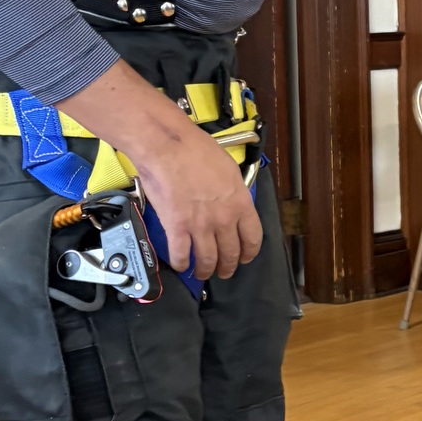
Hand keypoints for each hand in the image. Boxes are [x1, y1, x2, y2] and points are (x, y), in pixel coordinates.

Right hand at [55, 60, 260, 282]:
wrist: (168, 147)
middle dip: (228, 267)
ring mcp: (200, 226)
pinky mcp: (176, 228)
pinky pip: (181, 255)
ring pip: (207, 260)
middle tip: (224, 272)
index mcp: (240, 204)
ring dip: (206, 270)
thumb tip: (233, 202)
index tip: (245, 258)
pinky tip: (181, 266)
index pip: (253, 238)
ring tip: (203, 274)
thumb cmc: (197, 150)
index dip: (249, 252)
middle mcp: (224, 219)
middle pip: (230, 253)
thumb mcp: (229, 170)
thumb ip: (234, 192)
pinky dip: (182, 264)